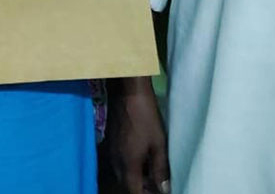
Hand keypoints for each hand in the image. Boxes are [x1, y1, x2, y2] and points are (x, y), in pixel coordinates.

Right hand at [106, 76, 169, 193]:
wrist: (128, 91)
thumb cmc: (146, 117)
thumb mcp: (158, 143)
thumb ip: (160, 168)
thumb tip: (164, 189)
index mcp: (128, 164)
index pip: (134, 190)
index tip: (157, 191)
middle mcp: (116, 160)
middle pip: (126, 183)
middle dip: (140, 187)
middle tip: (156, 183)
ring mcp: (111, 149)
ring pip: (121, 172)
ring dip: (134, 176)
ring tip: (150, 171)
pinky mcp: (110, 139)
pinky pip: (118, 160)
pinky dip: (129, 165)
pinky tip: (140, 156)